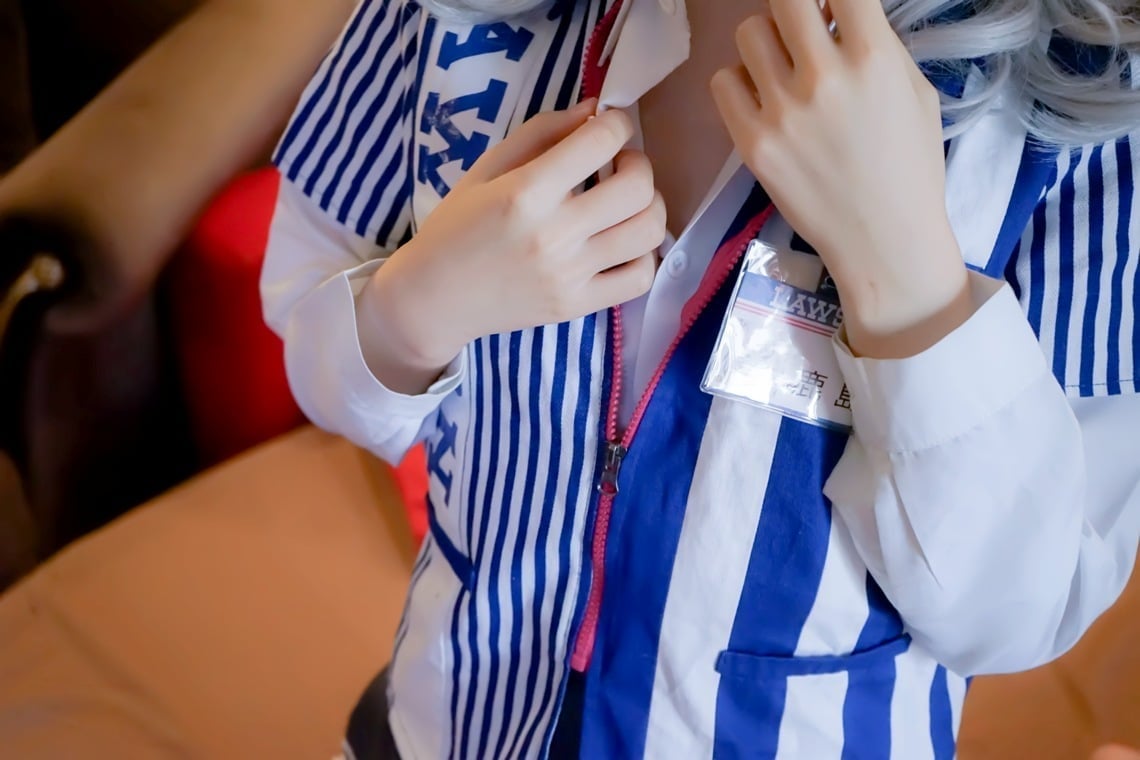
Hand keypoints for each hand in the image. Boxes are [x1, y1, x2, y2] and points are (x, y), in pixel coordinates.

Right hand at [359, 100, 663, 391]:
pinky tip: (623, 243)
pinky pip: (640, 278)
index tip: (609, 127)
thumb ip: (542, 133)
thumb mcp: (488, 168)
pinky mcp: (577, 306)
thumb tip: (596, 109)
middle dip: (638, 163)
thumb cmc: (457, 226)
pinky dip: (644, 255)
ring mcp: (570, 275)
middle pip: (637, 187)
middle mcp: (554, 234)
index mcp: (526, 192)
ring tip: (627, 204)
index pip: (600, 141)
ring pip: (648, 231)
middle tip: (620, 166)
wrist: (435, 298)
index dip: (616, 124)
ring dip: (650, 206)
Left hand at [710, 0, 971, 357]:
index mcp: (874, 59)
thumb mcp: (914, 92)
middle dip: (794, 7)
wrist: (884, 240)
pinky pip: (723, 81)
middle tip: (802, 30)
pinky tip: (762, 100)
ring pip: (748, 33)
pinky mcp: (752, 143)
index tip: (828, 8)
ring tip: (782, 69)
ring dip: (766, 41)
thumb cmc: (909, 167)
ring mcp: (782, 111)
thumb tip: (835, 13)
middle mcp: (824, 78)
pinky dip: (740, 82)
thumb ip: (875, 45)